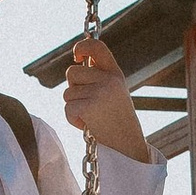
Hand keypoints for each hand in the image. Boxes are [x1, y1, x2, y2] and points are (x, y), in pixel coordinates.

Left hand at [61, 34, 148, 161]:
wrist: (128, 147)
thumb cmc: (116, 122)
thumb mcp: (113, 93)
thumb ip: (98, 77)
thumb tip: (77, 64)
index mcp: (116, 74)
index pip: (97, 47)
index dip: (82, 47)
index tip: (77, 57)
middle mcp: (110, 80)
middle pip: (72, 73)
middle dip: (73, 89)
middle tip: (89, 105)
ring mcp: (100, 92)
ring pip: (67, 92)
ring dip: (73, 107)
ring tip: (92, 117)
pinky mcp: (90, 106)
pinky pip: (68, 107)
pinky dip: (73, 119)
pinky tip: (89, 126)